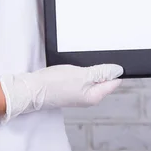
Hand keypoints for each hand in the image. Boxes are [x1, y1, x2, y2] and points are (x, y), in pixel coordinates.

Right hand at [0, 63, 122, 122]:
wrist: (32, 89)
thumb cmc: (55, 83)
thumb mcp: (81, 74)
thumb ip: (100, 72)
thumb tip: (117, 70)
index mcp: (95, 96)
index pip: (113, 82)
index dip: (116, 69)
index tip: (117, 57)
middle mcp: (89, 97)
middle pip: (103, 80)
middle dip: (103, 67)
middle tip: (98, 54)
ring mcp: (78, 93)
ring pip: (91, 77)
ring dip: (90, 68)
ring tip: (85, 59)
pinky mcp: (69, 89)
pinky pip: (81, 78)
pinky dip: (81, 70)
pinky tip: (75, 65)